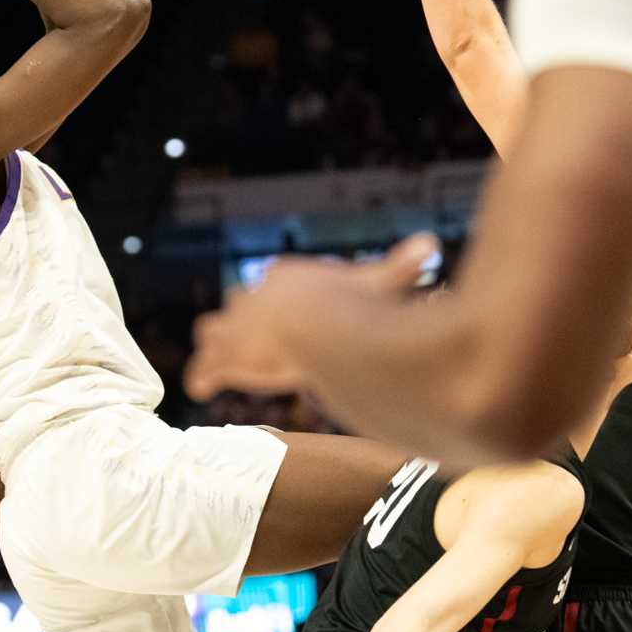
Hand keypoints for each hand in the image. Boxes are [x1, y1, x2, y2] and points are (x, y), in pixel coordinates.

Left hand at [185, 233, 439, 400]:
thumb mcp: (375, 282)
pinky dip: (203, 377)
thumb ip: (399, 268)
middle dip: (240, 322)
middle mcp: (253, 302)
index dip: (275, 304)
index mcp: (281, 280)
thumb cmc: (342, 299)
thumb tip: (432, 244)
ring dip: (215, 345)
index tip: (281, 316)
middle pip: (240, 307)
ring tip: (214, 359)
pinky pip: (206, 369)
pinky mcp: (226, 359)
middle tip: (245, 338)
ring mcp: (236, 330)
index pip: (272, 288)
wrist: (306, 321)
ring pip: (213, 332)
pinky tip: (199, 387)